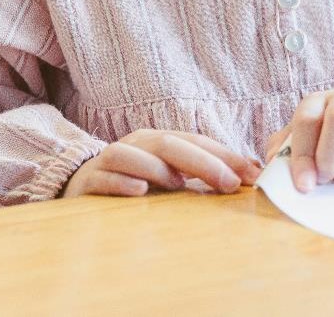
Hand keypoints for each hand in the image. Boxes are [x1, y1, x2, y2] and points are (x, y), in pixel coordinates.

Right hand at [60, 129, 262, 198]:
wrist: (80, 185)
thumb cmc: (135, 182)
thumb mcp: (170, 176)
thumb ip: (203, 175)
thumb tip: (250, 174)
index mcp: (160, 141)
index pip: (196, 142)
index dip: (226, 156)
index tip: (253, 174)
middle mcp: (137, 145)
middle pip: (170, 144)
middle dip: (203, 162)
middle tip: (229, 183)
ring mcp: (110, 160)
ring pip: (133, 155)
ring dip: (159, 168)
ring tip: (179, 184)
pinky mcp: (89, 181)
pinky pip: (105, 177)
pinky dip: (122, 182)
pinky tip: (139, 191)